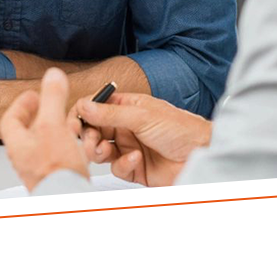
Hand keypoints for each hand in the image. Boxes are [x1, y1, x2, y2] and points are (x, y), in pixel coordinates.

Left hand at [0, 68, 88, 191]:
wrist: (69, 202)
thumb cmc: (56, 172)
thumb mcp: (53, 125)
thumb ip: (52, 98)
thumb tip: (52, 76)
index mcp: (18, 145)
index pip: (9, 120)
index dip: (20, 104)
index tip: (32, 95)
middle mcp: (25, 159)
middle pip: (24, 132)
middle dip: (37, 116)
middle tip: (45, 106)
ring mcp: (39, 170)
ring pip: (40, 144)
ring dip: (51, 130)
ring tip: (62, 122)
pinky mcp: (54, 178)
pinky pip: (53, 156)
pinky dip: (61, 145)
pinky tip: (74, 145)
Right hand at [75, 93, 211, 187]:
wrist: (203, 156)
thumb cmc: (180, 128)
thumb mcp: (143, 116)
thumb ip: (111, 113)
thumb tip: (84, 106)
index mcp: (125, 107)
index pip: (94, 107)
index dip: (81, 114)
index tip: (73, 124)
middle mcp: (124, 126)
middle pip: (93, 130)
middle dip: (87, 136)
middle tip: (89, 141)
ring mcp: (128, 147)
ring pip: (100, 150)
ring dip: (98, 151)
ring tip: (105, 151)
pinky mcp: (134, 169)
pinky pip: (116, 168)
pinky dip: (122, 164)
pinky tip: (135, 159)